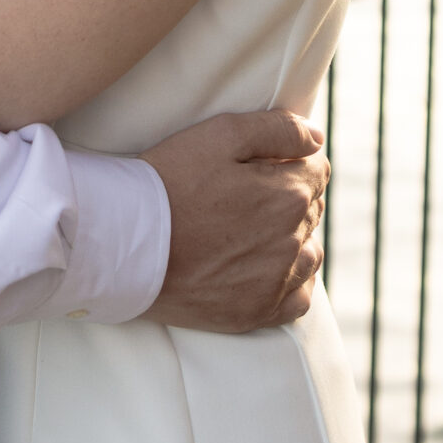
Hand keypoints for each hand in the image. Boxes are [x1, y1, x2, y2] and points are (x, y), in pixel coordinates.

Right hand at [140, 107, 327, 331]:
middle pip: (311, 209)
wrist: (124, 244)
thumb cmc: (168, 183)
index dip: (291, 160)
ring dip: (292, 238)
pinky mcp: (256, 313)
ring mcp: (275, 282)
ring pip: (309, 252)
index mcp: (289, 195)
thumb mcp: (219, 134)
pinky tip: (263, 268)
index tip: (259, 164)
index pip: (318, 170)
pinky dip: (289, 282)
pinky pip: (298, 298)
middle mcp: (292, 241)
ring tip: (249, 229)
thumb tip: (318, 138)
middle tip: (243, 194)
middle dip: (288, 195)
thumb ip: (278, 129)